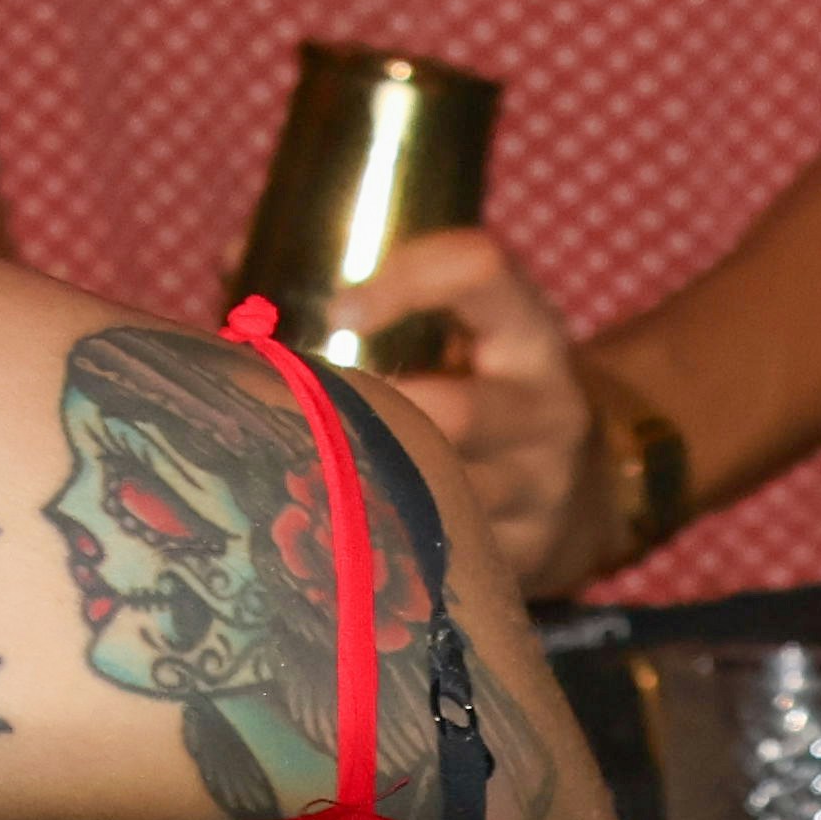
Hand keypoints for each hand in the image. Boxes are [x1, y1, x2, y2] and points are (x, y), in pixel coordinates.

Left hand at [336, 229, 621, 595]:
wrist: (588, 487)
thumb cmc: (484, 385)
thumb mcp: (463, 327)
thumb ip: (366, 292)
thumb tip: (233, 260)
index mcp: (527, 330)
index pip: (479, 269)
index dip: (405, 277)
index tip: (338, 305)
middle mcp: (547, 408)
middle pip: (456, 412)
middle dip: (370, 418)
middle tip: (300, 413)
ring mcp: (541, 492)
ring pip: (444, 496)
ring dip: (365, 485)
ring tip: (300, 471)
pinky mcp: (526, 560)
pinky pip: (442, 555)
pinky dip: (382, 542)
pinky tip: (333, 530)